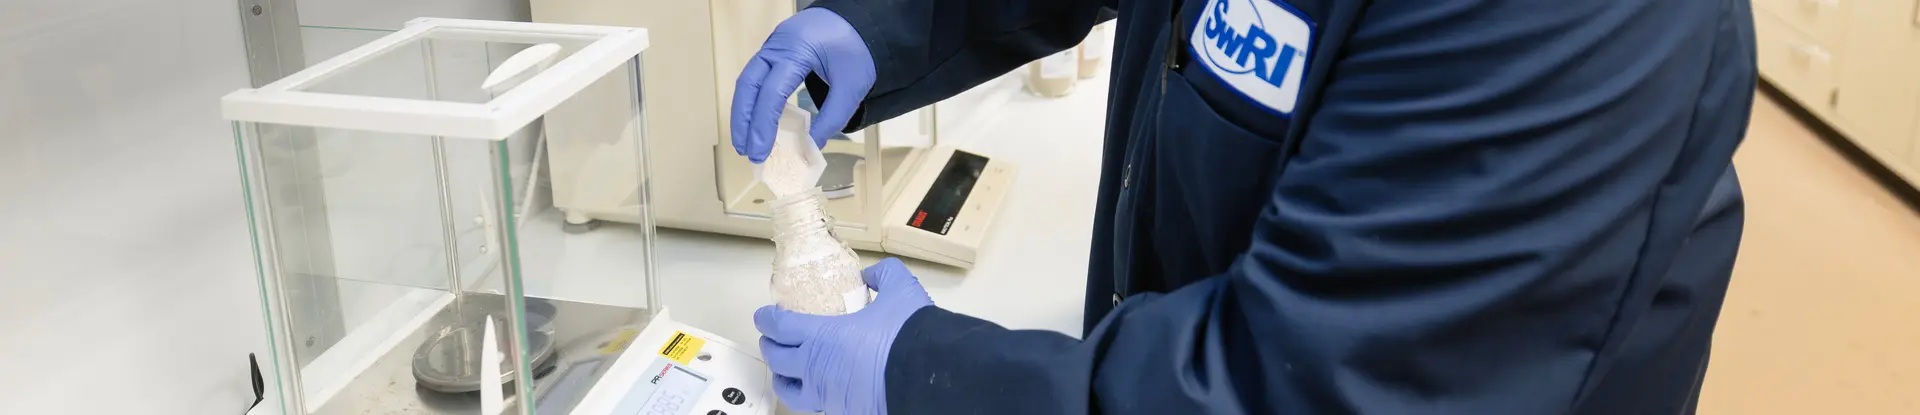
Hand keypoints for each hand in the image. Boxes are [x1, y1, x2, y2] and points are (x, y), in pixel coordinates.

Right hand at [731, 8, 875, 162]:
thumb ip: (831, 119)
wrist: (862, 21)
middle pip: (748, 85)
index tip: (760, 153)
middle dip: (744, 120)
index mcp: (797, 49)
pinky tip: (757, 121)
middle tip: (746, 151)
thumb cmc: (858, 49)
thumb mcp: (851, 87)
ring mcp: (774, 45)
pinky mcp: (775, 50)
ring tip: (746, 142)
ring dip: (745, 112)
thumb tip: (810, 147)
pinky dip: (755, 100)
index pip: (771, 92)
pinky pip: (758, 76)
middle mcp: (778, 44)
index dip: (763, 126)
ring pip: (748, 80)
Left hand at [754, 258, 932, 414]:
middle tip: (771, 339)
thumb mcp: (900, 290)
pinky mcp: (844, 411)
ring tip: (785, 372)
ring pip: (791, 391)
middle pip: (777, 360)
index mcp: (822, 337)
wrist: (929, 376)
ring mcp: (828, 395)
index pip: (780, 328)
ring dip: (783, 378)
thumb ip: (883, 274)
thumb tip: (871, 275)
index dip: (767, 319)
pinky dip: (812, 394)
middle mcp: (816, 369)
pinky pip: (818, 405)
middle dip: (770, 347)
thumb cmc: (907, 332)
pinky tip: (819, 387)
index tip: (763, 315)